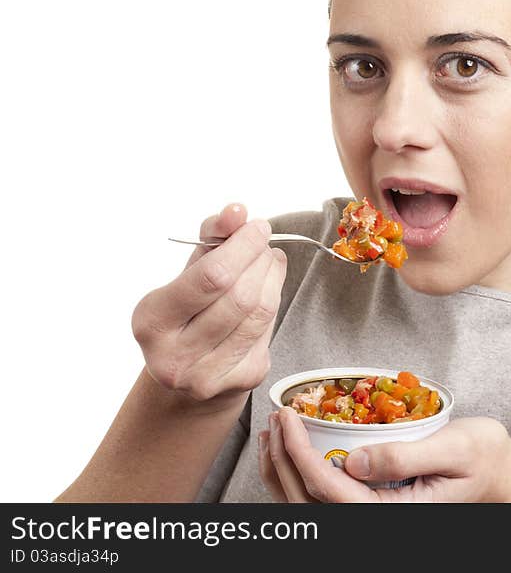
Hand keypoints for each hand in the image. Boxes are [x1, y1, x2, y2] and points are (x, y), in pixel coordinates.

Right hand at [131, 203, 286, 406]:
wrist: (188, 371)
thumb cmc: (189, 309)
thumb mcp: (190, 270)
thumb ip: (212, 236)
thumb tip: (236, 212)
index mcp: (151, 322)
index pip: (210, 278)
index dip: (242, 247)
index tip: (259, 226)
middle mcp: (174, 357)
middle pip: (241, 297)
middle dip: (261, 261)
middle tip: (265, 244)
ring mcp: (208, 377)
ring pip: (261, 314)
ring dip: (274, 278)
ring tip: (270, 262)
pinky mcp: (241, 382)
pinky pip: (269, 332)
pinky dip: (273, 305)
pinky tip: (266, 293)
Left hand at [258, 408, 510, 502]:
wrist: (502, 477)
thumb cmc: (485, 458)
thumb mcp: (455, 449)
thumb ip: (405, 456)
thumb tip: (354, 461)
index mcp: (395, 513)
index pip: (329, 490)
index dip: (299, 454)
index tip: (288, 418)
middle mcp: (379, 522)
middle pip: (309, 504)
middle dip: (284, 460)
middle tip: (277, 418)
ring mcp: (374, 519)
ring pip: (310, 509)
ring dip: (283, 472)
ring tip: (274, 433)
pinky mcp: (373, 509)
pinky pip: (324, 503)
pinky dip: (298, 479)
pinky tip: (292, 454)